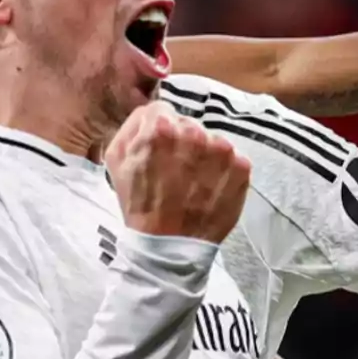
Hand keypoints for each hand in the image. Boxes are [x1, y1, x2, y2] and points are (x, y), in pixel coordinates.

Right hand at [107, 102, 250, 243]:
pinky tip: (209, 189)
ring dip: (204, 157)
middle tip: (175, 171)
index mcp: (160, 127)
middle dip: (182, 143)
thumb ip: (132, 126)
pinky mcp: (241, 168)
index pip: (164, 111)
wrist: (169, 247)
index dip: (159, 131)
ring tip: (193, 183)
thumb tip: (151, 112)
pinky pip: (232, 159)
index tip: (160, 151)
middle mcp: (194, 133)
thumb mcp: (116, 160)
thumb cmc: (140, 205)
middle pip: (189, 125)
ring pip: (211, 141)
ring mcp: (221, 150)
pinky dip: (223, 172)